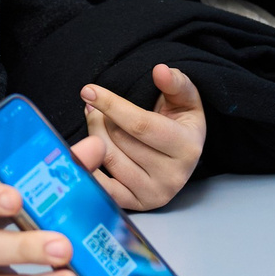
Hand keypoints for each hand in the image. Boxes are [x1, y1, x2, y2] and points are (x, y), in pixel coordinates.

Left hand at [75, 65, 204, 210]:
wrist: (182, 155)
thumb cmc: (180, 122)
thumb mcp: (186, 99)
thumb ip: (175, 82)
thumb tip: (160, 71)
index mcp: (187, 147)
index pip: (140, 125)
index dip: (112, 105)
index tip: (88, 91)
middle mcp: (173, 175)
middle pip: (120, 141)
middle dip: (101, 118)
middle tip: (95, 107)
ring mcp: (154, 193)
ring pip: (108, 159)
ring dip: (94, 136)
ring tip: (97, 122)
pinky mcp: (137, 205)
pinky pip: (103, 187)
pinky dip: (90, 166)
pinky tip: (88, 148)